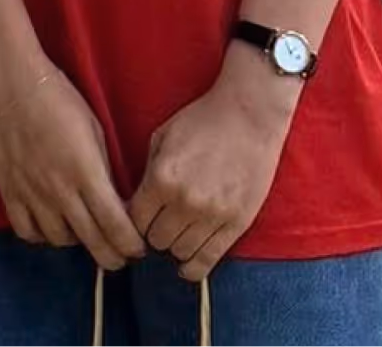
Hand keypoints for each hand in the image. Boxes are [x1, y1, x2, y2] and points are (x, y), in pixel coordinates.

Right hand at [0, 65, 146, 271]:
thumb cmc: (60, 99)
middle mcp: (59, 191)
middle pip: (92, 242)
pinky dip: (42, 236)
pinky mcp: (9, 192)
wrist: (12, 84)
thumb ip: (104, 170)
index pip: (115, 226)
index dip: (131, 245)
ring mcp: (31, 194)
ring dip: (78, 242)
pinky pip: (27, 231)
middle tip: (120, 255)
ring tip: (84, 231)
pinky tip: (51, 225)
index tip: (138, 248)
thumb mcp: (95, 131)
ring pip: (60, 241)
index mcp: (86, 172)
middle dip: (112, 256)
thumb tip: (115, 201)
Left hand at [128, 51, 298, 282]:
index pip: (135, 220)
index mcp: (161, 178)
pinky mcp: (236, 223)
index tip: (138, 217)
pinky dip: (194, 267)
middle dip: (153, 232)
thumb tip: (136, 202)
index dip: (134, 219)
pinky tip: (188, 266)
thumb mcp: (162, 137)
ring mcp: (212, 215)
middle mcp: (184, 201)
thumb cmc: (203, 120)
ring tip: (177, 233)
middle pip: (156, 240)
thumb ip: (147, 172)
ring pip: (180, 252)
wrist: (248, 115)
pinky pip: (209, 259)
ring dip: (175, 245)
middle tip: (159, 223)